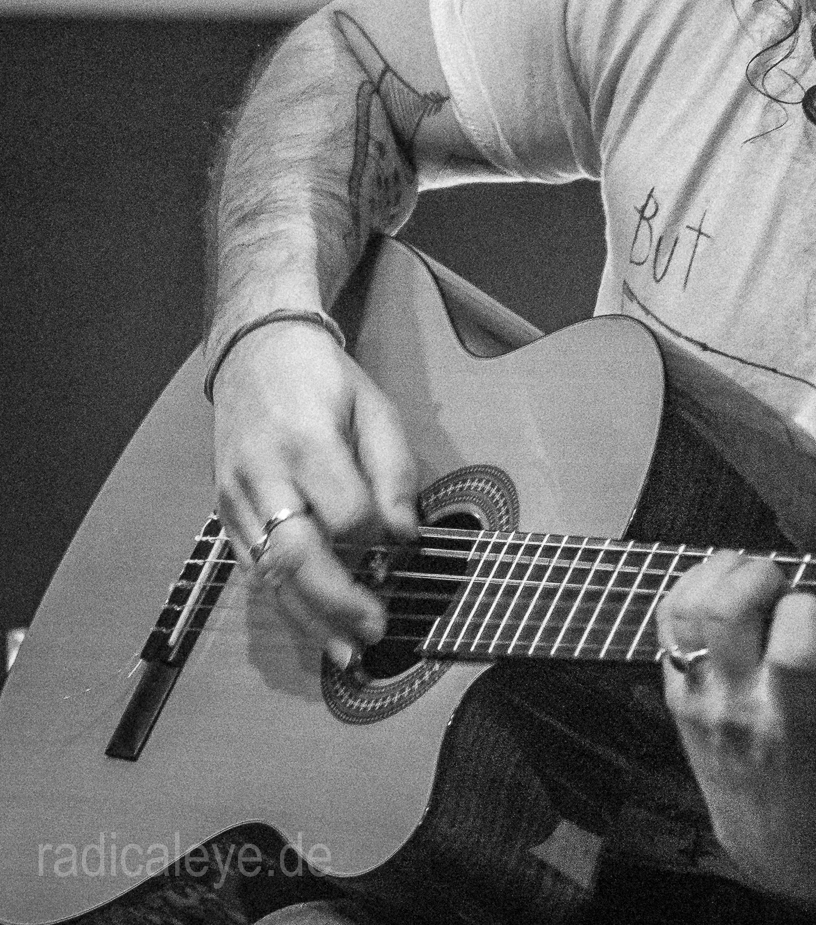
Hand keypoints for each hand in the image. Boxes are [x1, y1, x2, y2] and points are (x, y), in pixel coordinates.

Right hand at [211, 321, 418, 664]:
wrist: (256, 353)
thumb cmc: (327, 381)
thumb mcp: (377, 408)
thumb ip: (394, 471)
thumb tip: (403, 536)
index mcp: (305, 442)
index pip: (345, 513)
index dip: (377, 538)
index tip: (402, 546)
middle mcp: (261, 475)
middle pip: (296, 555)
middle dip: (338, 602)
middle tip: (377, 630)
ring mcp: (234, 498)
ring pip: (267, 574)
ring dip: (308, 619)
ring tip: (348, 652)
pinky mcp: (222, 513)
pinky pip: (251, 568)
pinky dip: (284, 602)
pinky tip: (314, 626)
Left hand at [657, 552, 815, 910]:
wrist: (777, 838)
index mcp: (794, 726)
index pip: (791, 652)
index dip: (808, 608)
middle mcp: (737, 710)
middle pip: (726, 613)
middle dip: (759, 574)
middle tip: (781, 583)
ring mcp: (698, 701)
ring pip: (688, 610)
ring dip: (720, 572)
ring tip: (749, 574)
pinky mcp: (676, 695)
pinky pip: (666, 625)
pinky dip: (690, 588)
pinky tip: (720, 584)